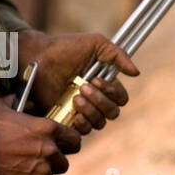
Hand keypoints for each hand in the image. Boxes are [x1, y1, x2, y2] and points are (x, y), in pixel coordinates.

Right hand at [0, 93, 81, 174]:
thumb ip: (12, 101)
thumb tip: (16, 98)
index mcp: (47, 129)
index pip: (74, 139)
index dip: (68, 143)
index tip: (61, 146)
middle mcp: (49, 150)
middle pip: (64, 162)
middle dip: (52, 163)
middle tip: (37, 161)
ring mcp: (42, 171)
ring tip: (24, 173)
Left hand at [15, 30, 139, 133]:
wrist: (39, 57)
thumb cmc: (66, 48)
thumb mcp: (95, 43)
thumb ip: (118, 55)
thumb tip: (136, 73)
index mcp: (104, 84)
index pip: (121, 98)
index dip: (113, 92)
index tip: (96, 79)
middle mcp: (95, 99)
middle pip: (113, 113)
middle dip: (100, 101)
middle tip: (83, 87)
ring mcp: (81, 111)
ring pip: (99, 123)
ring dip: (91, 111)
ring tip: (76, 98)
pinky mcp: (67, 119)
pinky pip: (83, 131)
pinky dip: (82, 124)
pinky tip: (74, 112)